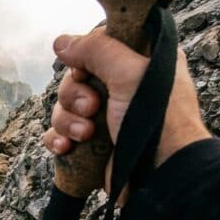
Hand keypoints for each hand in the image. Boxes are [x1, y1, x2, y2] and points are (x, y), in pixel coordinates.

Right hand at [42, 27, 210, 186]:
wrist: (160, 176)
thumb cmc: (157, 121)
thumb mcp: (130, 73)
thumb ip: (96, 49)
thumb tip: (61, 43)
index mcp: (141, 62)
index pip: (99, 45)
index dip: (86, 56)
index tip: (87, 69)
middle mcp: (124, 86)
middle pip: (76, 77)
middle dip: (75, 95)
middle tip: (92, 107)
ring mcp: (108, 116)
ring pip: (65, 106)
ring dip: (69, 120)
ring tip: (86, 135)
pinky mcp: (93, 143)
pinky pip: (60, 133)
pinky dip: (59, 139)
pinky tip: (66, 148)